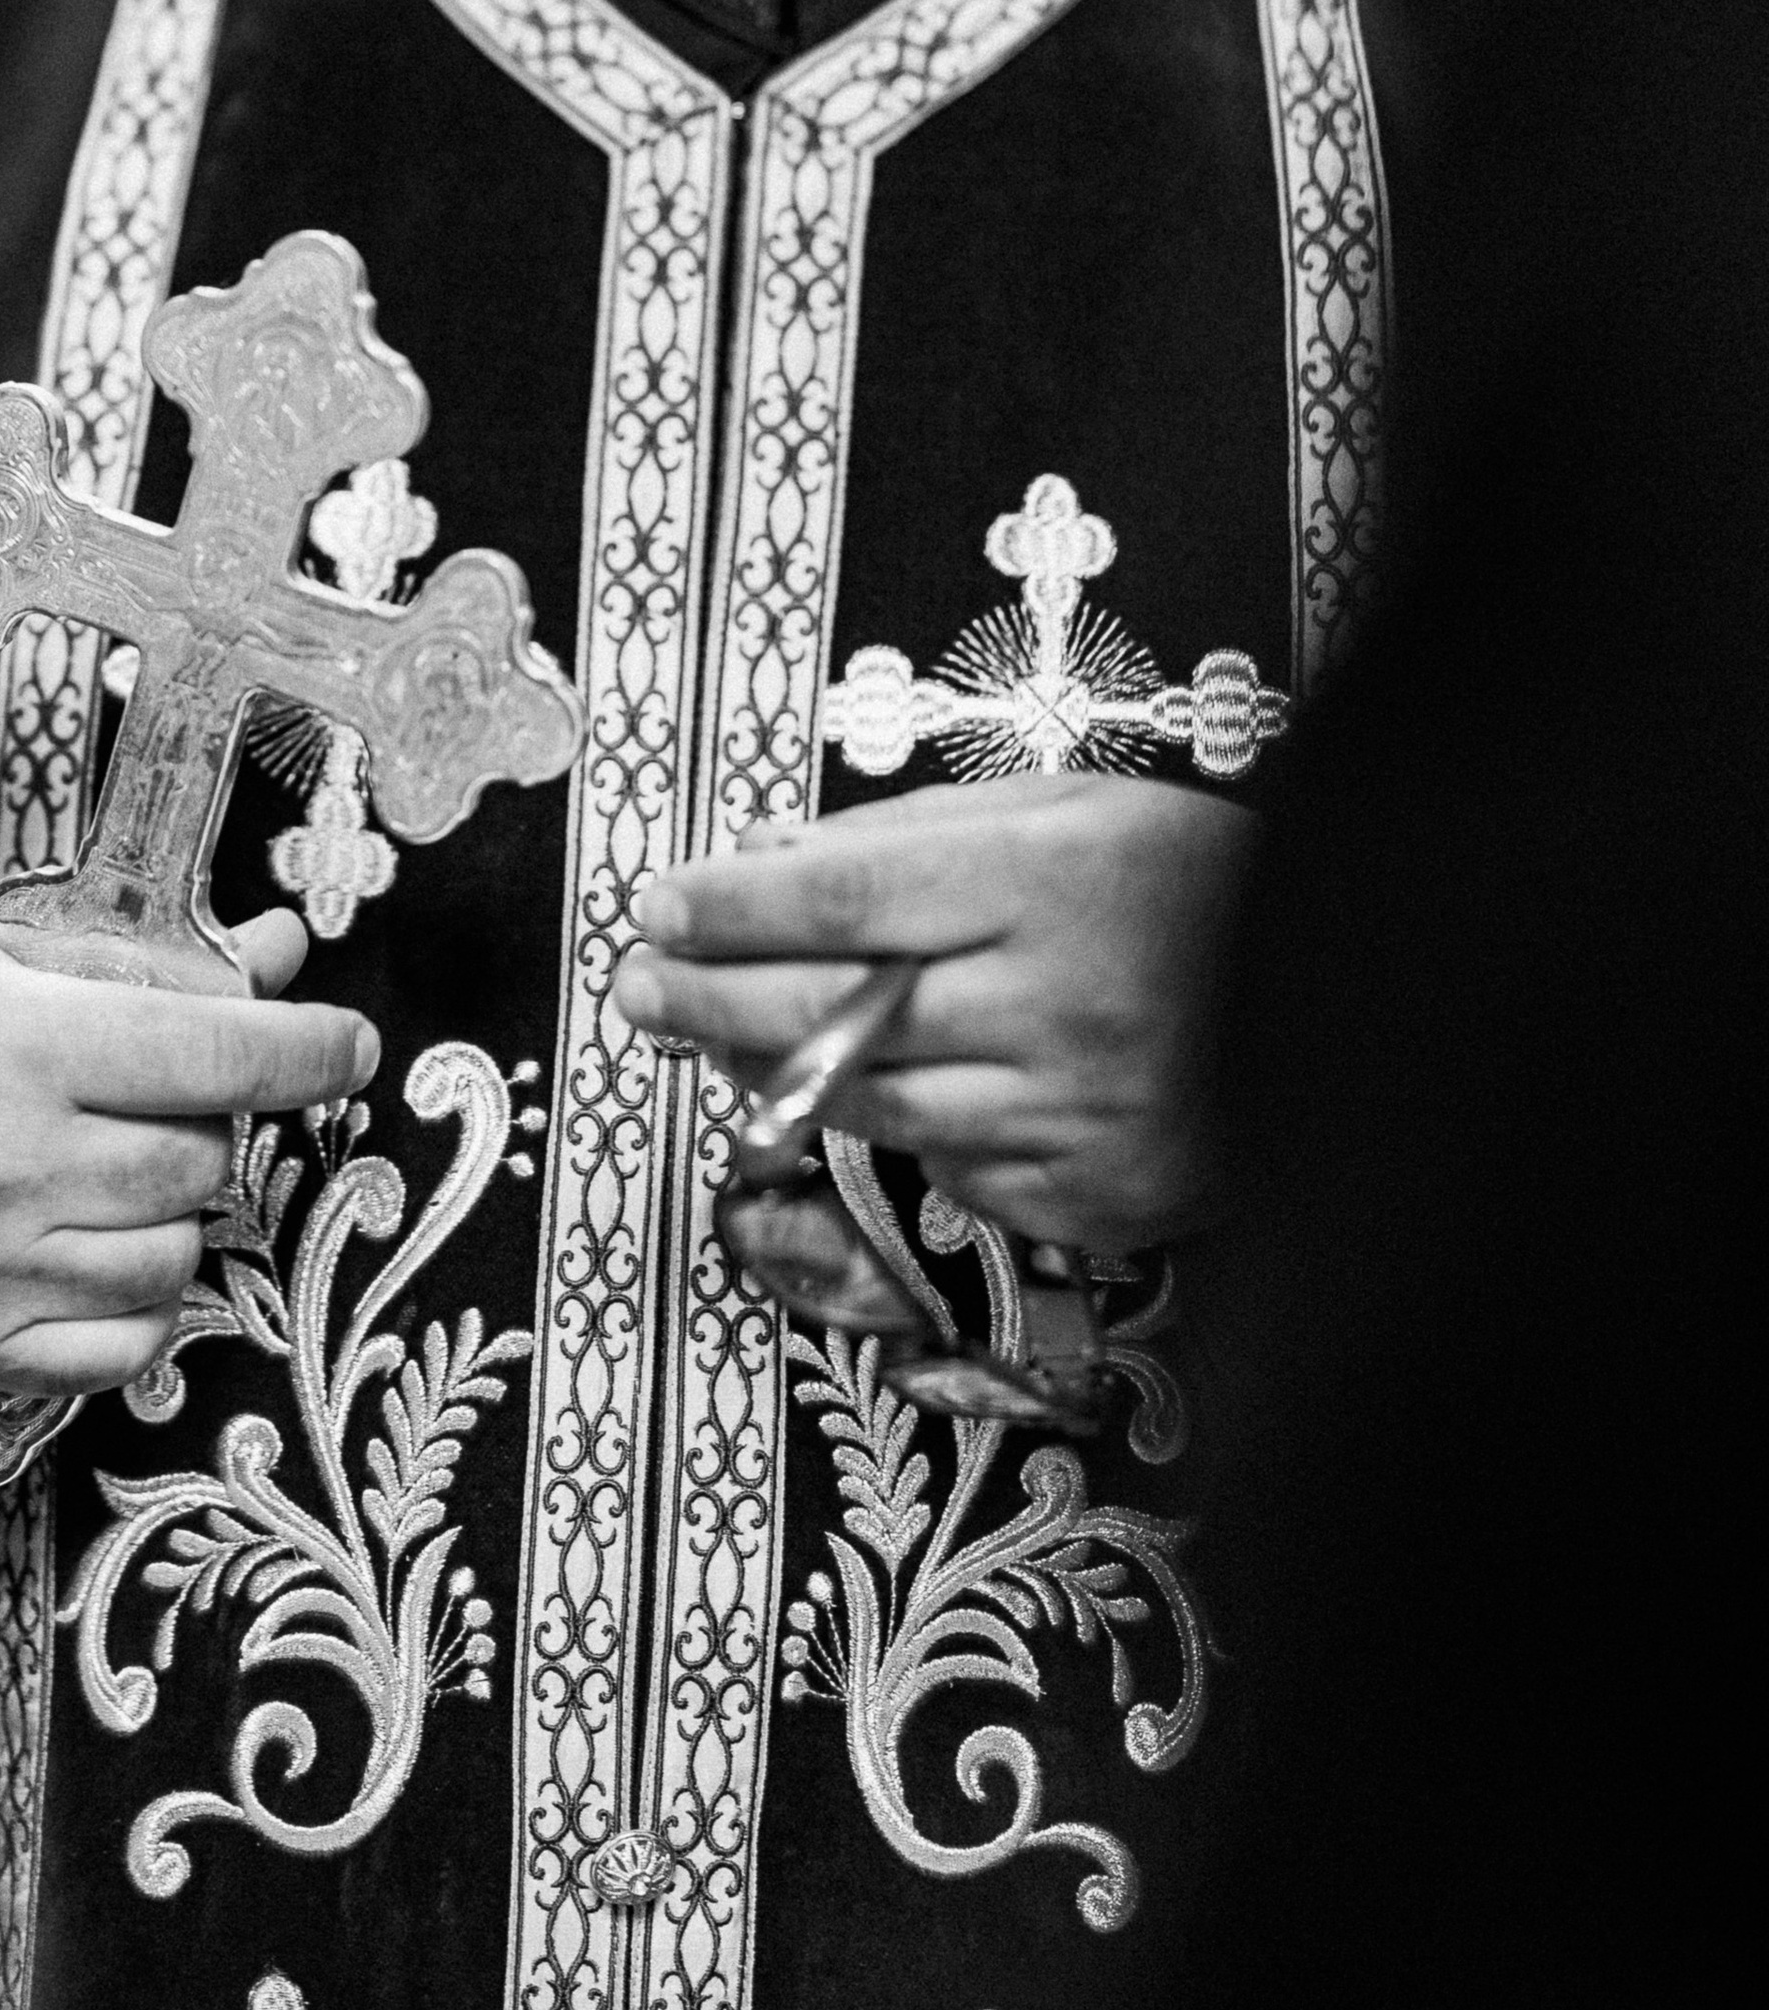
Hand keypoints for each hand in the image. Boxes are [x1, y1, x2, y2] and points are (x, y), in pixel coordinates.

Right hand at [0, 903, 373, 1399]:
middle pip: (202, 1160)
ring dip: (176, 1208)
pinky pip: (117, 1349)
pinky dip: (136, 1300)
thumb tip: (279, 955)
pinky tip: (96, 1243)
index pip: (212, 1051)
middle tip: (173, 1093)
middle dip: (216, 1121)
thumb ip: (137, 955)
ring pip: (173, 1255)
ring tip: (115, 1163)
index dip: (305, 1049)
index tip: (349, 1046)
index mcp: (8, 1041)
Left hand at [612, 775, 1252, 1253]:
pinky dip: (912, 1132)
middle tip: (637, 988)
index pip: (842, 901)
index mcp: (1050, 882)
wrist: (1371, 1000)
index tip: (657, 907)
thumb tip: (767, 859)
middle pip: (834, 1012)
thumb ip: (914, 838)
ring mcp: (1077, 1117)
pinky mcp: (1099, 1200)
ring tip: (710, 1039)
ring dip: (777, 1076)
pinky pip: (957, 1174)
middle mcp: (1058, 1005)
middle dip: (711, 999)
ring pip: (877, 1106)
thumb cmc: (1205, 882)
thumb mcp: (1070, 809)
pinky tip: (893, 1091)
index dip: (732, 908)